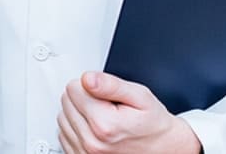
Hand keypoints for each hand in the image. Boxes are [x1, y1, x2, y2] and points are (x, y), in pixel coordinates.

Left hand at [57, 71, 201, 153]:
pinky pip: (63, 135)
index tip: (108, 95)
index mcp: (105, 125)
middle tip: (108, 106)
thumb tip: (87, 78)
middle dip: (84, 98)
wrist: (162, 149)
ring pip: (62, 117)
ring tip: (103, 117)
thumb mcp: (140, 97)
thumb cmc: (152, 125)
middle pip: (66, 101)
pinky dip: (76, 129)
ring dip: (79, 113)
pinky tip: (94, 129)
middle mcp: (91, 143)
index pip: (74, 87)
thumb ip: (111, 85)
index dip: (92, 86)